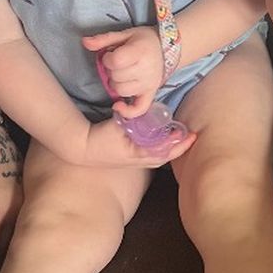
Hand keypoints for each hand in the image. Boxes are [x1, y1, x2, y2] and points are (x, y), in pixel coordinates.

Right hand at [81, 116, 195, 167]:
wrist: (80, 148)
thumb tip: (146, 111)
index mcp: (136, 154)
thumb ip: (132, 120)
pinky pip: (150, 156)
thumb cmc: (98, 138)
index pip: (162, 151)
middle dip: (179, 148)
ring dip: (171, 149)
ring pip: (158, 158)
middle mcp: (137, 161)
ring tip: (181, 137)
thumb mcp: (117, 126)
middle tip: (192, 136)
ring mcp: (133, 161)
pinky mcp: (128, 159)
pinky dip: (160, 149)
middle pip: (164, 157)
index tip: (187, 134)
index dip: (176, 143)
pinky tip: (164, 141)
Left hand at [82, 27, 166, 116]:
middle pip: (116, 77)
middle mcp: (146, 70)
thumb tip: (84, 42)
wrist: (169, 47)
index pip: (115, 61)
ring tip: (122, 75)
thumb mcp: (125, 34)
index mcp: (140, 52)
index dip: (108, 58)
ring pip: (121, 91)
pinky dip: (127, 111)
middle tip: (118, 64)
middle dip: (112, 70)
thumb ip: (104, 39)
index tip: (112, 54)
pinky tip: (118, 106)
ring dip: (116, 84)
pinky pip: (139, 109)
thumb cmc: (144, 40)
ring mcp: (149, 84)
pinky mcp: (151, 94)